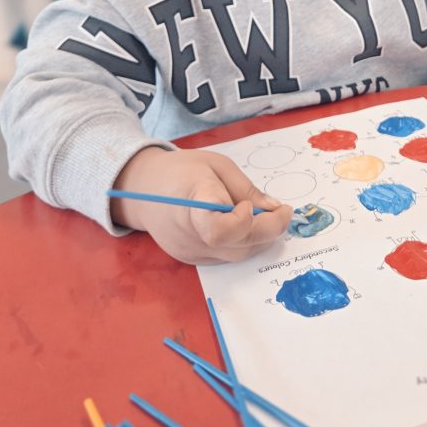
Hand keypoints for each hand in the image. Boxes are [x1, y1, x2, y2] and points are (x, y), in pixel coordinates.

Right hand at [110, 146, 291, 263]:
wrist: (142, 188)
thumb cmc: (182, 170)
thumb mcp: (217, 165)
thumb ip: (246, 188)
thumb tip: (275, 208)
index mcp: (193, 201)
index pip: (218, 229)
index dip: (242, 221)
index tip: (248, 204)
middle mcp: (190, 233)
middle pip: (237, 245)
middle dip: (270, 229)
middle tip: (283, 211)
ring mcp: (189, 251)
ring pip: (237, 255)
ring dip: (260, 238)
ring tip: (267, 216)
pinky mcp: (191, 260)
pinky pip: (227, 257)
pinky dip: (243, 243)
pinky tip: (246, 226)